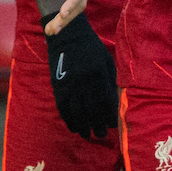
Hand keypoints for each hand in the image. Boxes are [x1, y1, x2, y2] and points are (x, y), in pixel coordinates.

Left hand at [28, 0, 89, 34]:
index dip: (72, 4)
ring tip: (51, 30)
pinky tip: (54, 21)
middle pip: (80, 0)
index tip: (62, 15)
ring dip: (66, 17)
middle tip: (52, 30)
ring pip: (77, 2)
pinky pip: (71, 0)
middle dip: (67, 17)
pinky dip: (64, 12)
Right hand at [41, 12, 117, 137]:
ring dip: (81, 126)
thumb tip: (114, 100)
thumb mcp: (106, 59)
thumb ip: (110, 79)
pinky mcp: (57, 86)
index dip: (109, 115)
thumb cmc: (91, 47)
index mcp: (98, 73)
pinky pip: (62, 108)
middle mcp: (83, 81)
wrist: (67, 35)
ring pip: (75, 112)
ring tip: (87, 135)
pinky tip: (73, 127)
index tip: (113, 125)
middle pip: (91, 109)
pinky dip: (68, 119)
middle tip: (101, 135)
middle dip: (97, 125)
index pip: (105, 100)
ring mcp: (68, 85)